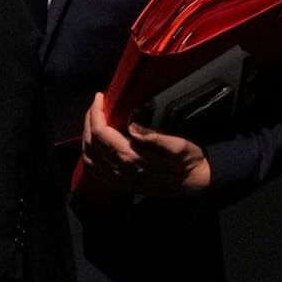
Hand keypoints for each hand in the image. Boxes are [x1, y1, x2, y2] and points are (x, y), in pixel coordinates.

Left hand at [82, 91, 210, 196]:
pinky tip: (93, 146)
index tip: (100, 96)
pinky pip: (96, 171)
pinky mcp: (122, 185)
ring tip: (93, 120)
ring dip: (86, 137)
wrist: (195, 184)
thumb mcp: (176, 144)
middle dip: (89, 120)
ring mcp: (119, 179)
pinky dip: (89, 155)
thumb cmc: (187, 160)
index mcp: (131, 156)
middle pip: (91, 142)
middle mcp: (120, 169)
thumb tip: (131, 124)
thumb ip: (152, 136)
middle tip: (96, 104)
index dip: (96, 112)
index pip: (100, 132)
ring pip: (89, 157)